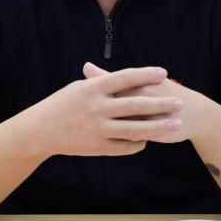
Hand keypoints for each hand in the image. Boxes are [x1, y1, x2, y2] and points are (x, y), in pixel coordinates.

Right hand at [27, 63, 183, 157]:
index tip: (163, 73)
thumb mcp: (78, 88)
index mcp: (92, 89)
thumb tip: (125, 76)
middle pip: (135, 104)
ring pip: (135, 129)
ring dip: (158, 126)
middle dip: (160, 103)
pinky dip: (138, 143)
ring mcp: (98, 129)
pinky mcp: (97, 147)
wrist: (39, 131)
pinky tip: (149, 139)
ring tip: (176, 124)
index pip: (124, 78)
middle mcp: (97, 108)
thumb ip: (102, 83)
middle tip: (180, 102)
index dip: (145, 75)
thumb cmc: (60, 105)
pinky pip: (124, 146)